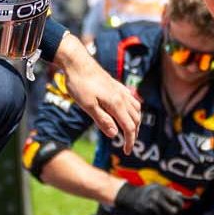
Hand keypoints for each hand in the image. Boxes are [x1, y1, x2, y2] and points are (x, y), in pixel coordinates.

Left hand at [52, 34, 141, 150]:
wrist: (77, 62)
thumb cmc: (79, 84)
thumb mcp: (87, 106)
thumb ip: (102, 120)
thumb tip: (114, 134)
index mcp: (116, 104)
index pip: (129, 127)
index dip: (129, 141)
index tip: (126, 152)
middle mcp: (122, 97)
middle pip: (136, 119)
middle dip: (134, 134)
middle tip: (127, 145)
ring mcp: (120, 90)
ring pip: (136, 109)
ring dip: (135, 122)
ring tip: (129, 131)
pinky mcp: (116, 85)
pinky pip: (132, 100)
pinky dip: (133, 110)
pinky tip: (127, 112)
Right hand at [113, 182, 184, 214]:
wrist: (130, 196)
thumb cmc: (147, 191)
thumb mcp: (158, 187)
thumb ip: (170, 191)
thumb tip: (182, 196)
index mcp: (160, 189)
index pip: (176, 199)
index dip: (180, 204)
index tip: (180, 206)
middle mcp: (156, 197)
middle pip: (173, 211)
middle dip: (175, 212)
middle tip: (173, 211)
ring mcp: (151, 206)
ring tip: (163, 214)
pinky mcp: (146, 214)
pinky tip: (154, 214)